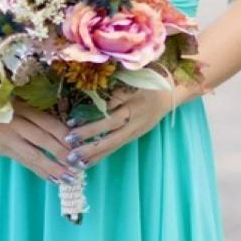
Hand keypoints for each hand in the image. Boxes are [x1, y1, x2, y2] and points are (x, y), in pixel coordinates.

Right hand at [0, 97, 80, 184]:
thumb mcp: (16, 102)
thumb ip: (34, 114)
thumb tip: (64, 130)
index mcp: (20, 107)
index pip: (46, 122)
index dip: (63, 134)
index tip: (80, 144)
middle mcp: (12, 123)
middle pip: (42, 139)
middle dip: (62, 153)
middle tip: (79, 165)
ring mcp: (5, 138)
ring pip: (33, 155)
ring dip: (52, 167)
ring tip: (68, 177)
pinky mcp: (0, 150)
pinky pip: (23, 162)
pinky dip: (38, 170)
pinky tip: (51, 178)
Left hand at [64, 82, 186, 168]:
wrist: (171, 93)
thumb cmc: (148, 80)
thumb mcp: (133, 76)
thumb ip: (114, 84)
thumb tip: (89, 91)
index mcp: (134, 97)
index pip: (111, 106)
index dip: (92, 114)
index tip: (71, 120)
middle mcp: (135, 115)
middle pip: (111, 125)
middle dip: (90, 134)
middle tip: (69, 140)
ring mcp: (136, 128)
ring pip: (113, 141)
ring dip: (93, 151)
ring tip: (74, 159)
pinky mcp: (134, 136)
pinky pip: (116, 147)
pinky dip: (101, 155)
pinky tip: (86, 163)